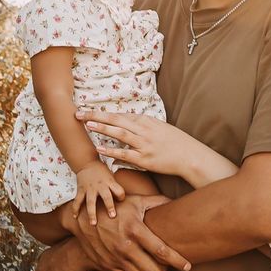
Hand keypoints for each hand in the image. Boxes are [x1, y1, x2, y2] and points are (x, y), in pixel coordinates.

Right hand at [57, 193, 191, 270]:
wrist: (84, 220)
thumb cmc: (114, 209)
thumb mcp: (135, 201)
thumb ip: (157, 202)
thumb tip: (177, 202)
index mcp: (135, 230)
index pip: (162, 251)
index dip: (177, 261)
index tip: (187, 266)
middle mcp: (125, 247)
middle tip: (166, 265)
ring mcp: (116, 259)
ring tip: (153, 266)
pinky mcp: (108, 266)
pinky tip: (139, 268)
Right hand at [72, 162, 125, 225]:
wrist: (87, 163)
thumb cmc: (102, 172)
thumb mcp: (112, 177)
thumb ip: (116, 189)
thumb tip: (127, 202)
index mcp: (110, 182)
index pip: (119, 190)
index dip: (121, 196)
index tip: (120, 201)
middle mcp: (100, 185)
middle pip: (106, 196)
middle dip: (110, 206)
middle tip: (112, 216)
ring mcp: (90, 188)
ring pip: (90, 202)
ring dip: (92, 213)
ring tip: (93, 224)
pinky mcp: (80, 189)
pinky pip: (78, 200)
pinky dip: (75, 208)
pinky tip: (75, 217)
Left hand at [80, 108, 195, 179]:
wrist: (190, 156)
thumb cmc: (176, 143)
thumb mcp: (160, 129)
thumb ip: (143, 127)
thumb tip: (128, 126)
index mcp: (147, 121)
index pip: (121, 115)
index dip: (103, 113)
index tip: (89, 110)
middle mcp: (144, 130)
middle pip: (116, 120)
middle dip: (97, 116)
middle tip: (80, 113)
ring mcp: (144, 145)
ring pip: (119, 134)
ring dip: (102, 129)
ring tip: (87, 125)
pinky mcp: (145, 159)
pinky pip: (125, 154)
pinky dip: (111, 151)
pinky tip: (100, 149)